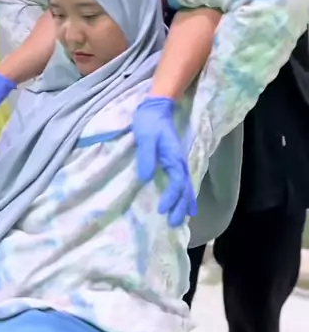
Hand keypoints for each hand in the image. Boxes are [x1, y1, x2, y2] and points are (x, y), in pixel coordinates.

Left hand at [132, 96, 196, 226]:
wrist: (156, 108)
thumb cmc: (149, 122)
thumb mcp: (145, 137)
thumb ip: (146, 156)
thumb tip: (146, 178)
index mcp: (174, 157)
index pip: (177, 182)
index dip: (171, 197)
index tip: (161, 209)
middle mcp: (179, 162)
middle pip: (185, 188)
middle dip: (181, 207)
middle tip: (174, 223)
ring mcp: (178, 162)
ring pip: (186, 187)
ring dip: (185, 203)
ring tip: (181, 220)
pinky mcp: (173, 161)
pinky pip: (182, 182)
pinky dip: (184, 195)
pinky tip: (183, 204)